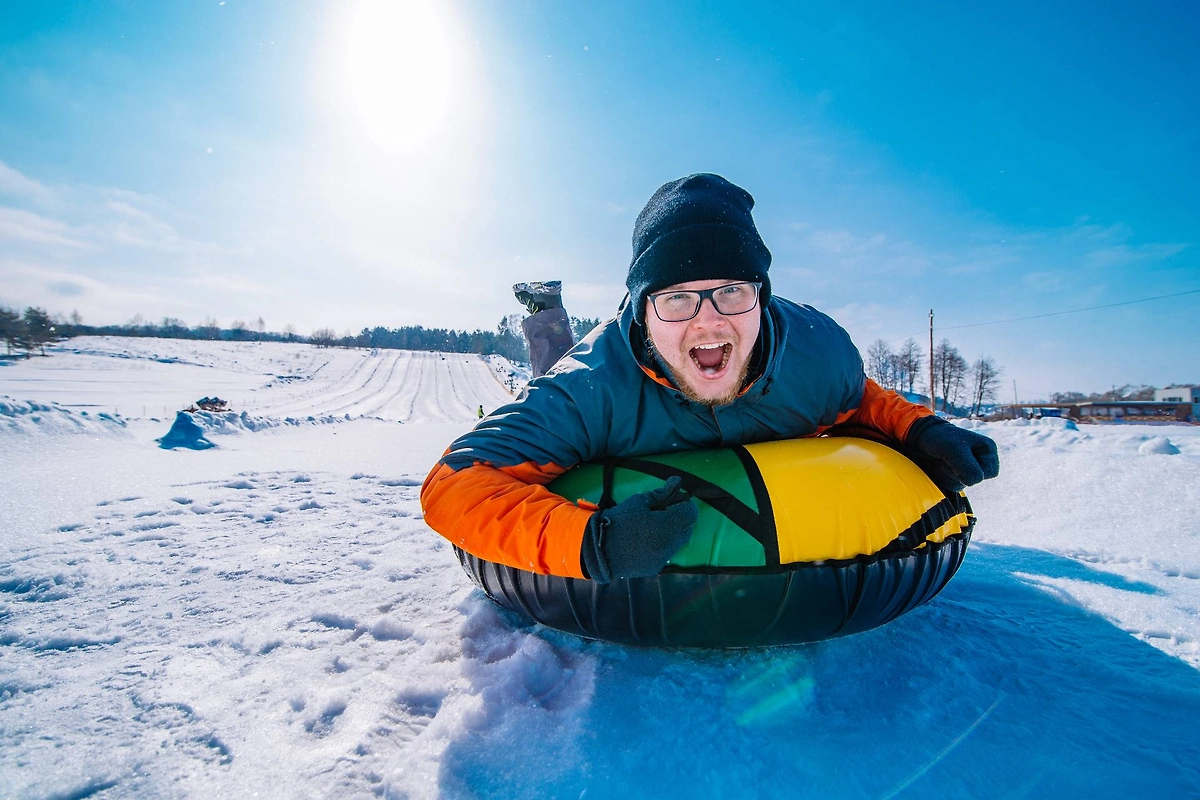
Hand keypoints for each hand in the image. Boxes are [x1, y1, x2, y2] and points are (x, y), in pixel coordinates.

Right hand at [580, 476, 697, 583]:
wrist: (600, 549)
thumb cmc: (619, 521)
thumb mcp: (639, 502)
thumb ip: (661, 493)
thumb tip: (677, 481)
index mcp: (666, 526)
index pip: (691, 512)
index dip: (683, 504)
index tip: (671, 501)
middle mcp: (669, 544)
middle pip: (688, 527)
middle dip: (680, 517)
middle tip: (663, 512)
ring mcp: (663, 558)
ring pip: (679, 541)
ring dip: (673, 531)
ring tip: (654, 526)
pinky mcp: (656, 567)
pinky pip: (667, 552)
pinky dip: (663, 544)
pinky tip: (647, 539)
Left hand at [907, 417, 999, 492]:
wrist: (920, 437)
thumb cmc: (940, 438)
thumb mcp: (954, 448)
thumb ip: (967, 466)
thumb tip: (975, 482)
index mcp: (987, 450)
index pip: (991, 472)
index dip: (974, 468)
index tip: (959, 454)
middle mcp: (981, 460)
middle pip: (977, 480)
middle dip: (961, 472)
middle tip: (949, 458)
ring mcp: (968, 469)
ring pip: (965, 484)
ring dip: (951, 475)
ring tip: (943, 460)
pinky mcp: (957, 476)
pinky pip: (954, 485)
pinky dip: (945, 477)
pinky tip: (939, 466)